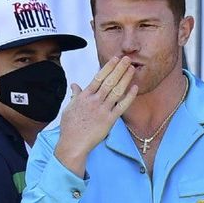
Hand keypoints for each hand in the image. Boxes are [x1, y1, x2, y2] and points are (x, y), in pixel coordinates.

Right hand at [55, 56, 137, 176]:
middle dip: (119, 68)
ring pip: (116, 91)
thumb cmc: (69, 128)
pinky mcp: (109, 120)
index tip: (115, 59)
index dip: (108, 67)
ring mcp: (102, 110)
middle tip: (127, 58)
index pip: (98, 77)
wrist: (73, 144)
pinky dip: (129, 97)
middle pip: (109, 81)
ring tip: (132, 68)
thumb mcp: (69, 108)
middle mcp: (94, 101)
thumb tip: (74, 85)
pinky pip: (121, 106)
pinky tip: (135, 88)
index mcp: (84, 96)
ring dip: (125, 78)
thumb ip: (75, 95)